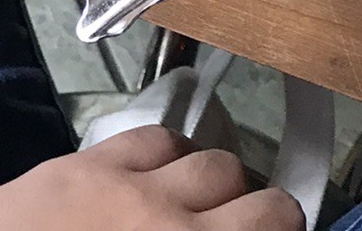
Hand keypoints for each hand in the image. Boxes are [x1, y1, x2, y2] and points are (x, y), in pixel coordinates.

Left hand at [0, 125, 304, 230]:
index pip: (276, 230)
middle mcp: (173, 227)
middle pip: (263, 204)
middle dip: (266, 222)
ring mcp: (130, 192)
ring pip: (215, 163)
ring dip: (222, 189)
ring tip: (204, 211)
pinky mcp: (86, 165)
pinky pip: (156, 140)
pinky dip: (171, 158)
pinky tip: (156, 181)